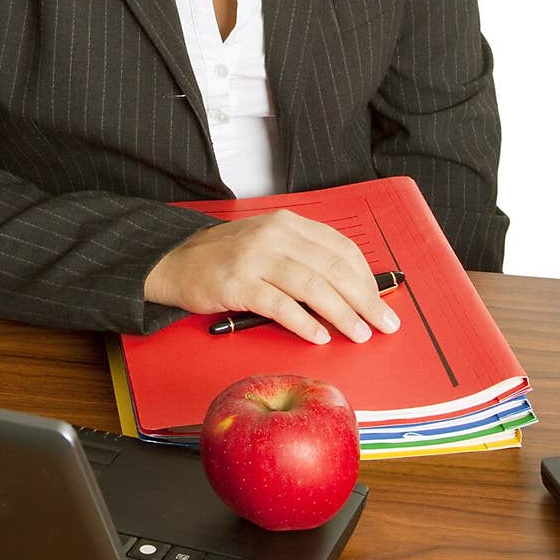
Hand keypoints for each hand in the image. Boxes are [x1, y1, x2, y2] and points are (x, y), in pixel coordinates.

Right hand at [144, 209, 401, 344]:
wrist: (175, 261)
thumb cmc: (227, 257)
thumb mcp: (270, 243)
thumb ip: (305, 257)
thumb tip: (351, 289)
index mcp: (288, 223)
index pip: (340, 248)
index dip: (367, 277)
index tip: (382, 300)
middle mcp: (275, 235)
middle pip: (332, 267)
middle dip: (365, 298)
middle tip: (384, 322)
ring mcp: (255, 258)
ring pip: (312, 286)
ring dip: (342, 313)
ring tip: (359, 333)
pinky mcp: (237, 283)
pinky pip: (279, 305)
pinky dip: (303, 322)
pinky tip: (319, 336)